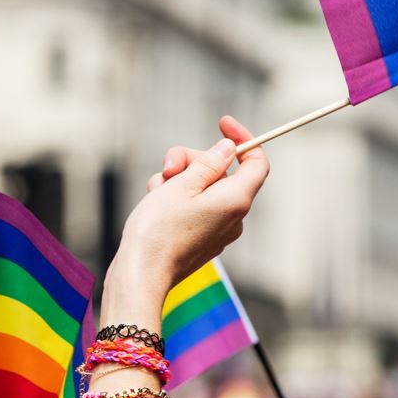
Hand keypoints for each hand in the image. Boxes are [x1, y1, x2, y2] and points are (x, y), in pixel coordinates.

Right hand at [104, 116, 268, 328]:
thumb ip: (208, 164)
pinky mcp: (202, 238)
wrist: (141, 274)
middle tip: (168, 166)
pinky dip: (177, 197)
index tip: (222, 123)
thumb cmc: (158, 230)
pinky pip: (195, 206)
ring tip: (156, 191)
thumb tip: (228, 149)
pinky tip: (156, 203)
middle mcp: (234, 216)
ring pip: (203, 187)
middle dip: (193, 160)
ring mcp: (219, 229)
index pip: (256, 162)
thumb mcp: (180, 185)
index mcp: (236, 200)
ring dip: (179, 180)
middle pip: (222, 171)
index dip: (243, 139)